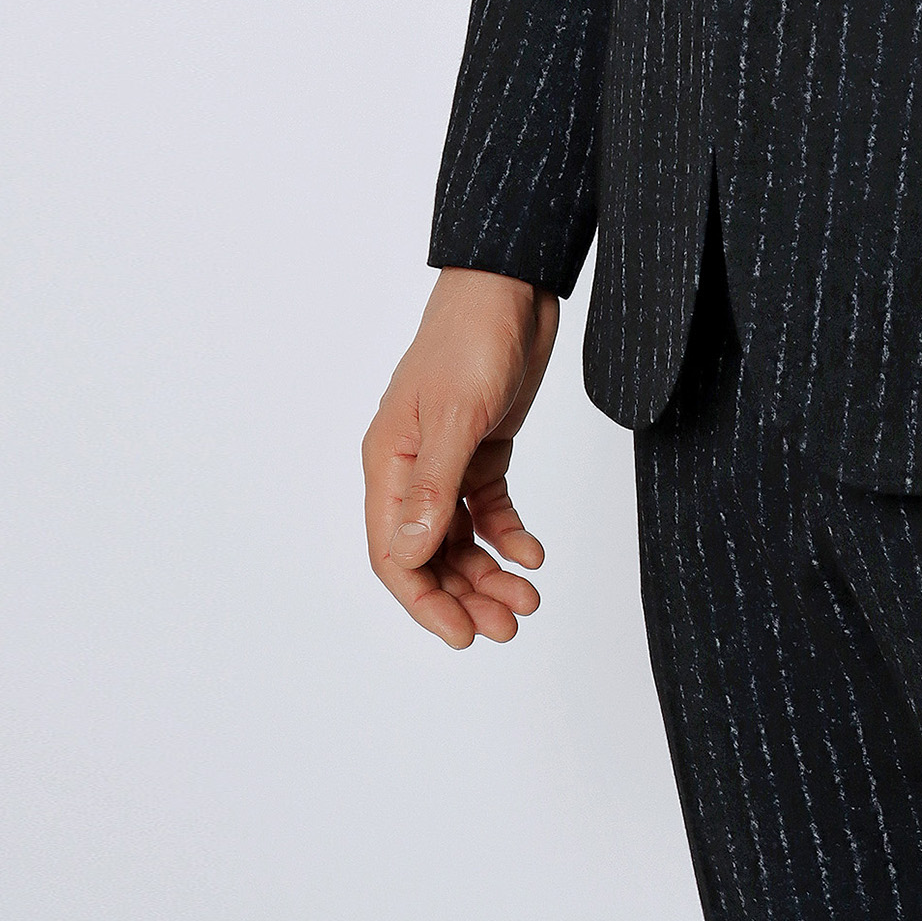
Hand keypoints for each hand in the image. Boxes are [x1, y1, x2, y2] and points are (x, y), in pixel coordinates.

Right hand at [361, 266, 559, 647]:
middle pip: (428, 555)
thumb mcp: (455, 415)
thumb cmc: (473, 337)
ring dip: (490, 573)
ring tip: (529, 599)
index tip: (464, 635)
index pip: (393, 553)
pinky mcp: (484, 447)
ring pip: (460, 538)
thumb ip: (433, 487)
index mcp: (388, 462)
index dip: (424, 602)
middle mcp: (412, 467)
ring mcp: (449, 459)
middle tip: (509, 626)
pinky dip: (509, 534)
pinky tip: (533, 553)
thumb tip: (408, 557)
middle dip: (465, 596)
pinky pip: (490, 508)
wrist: (514, 285)